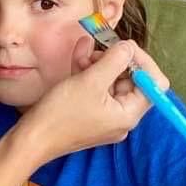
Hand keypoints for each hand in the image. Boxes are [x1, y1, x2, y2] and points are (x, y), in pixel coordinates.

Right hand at [21, 37, 162, 163]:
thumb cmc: (61, 114)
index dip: (143, 61)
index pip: (154, 84)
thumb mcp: (90, 81)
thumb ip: (115, 60)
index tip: (125, 46)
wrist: (31, 139)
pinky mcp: (91, 115)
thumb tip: (129, 47)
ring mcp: (106, 117)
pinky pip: (98, 90)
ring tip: (83, 53)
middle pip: (132, 81)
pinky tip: (79, 57)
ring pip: (112, 83)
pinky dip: (90, 74)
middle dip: (116, 61)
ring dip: (100, 64)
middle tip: (99, 49)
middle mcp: (122, 118)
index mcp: (129, 114)